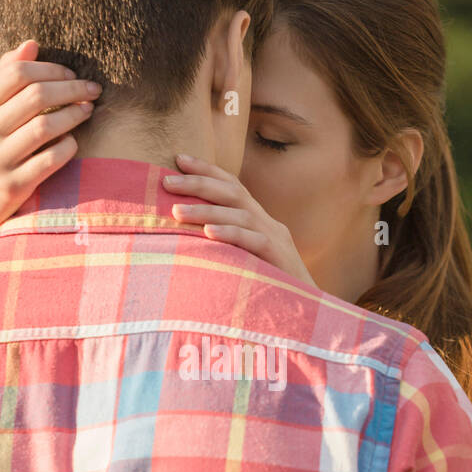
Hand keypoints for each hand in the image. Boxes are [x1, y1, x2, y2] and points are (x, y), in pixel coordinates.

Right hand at [0, 38, 100, 241]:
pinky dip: (68, 147)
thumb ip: (3, 76)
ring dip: (74, 115)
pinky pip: (51, 160)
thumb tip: (30, 44)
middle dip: (72, 89)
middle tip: (92, 90)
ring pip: (46, 127)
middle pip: (37, 95)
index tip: (72, 74)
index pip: (18, 72)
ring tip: (88, 111)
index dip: (52, 69)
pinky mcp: (14, 186)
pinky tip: (74, 142)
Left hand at [164, 155, 315, 285]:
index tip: (178, 159)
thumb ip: (222, 244)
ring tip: (176, 212)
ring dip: (205, 211)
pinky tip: (208, 233)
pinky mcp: (279, 258)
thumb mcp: (242, 259)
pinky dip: (230, 234)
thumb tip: (184, 234)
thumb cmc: (266, 288)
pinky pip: (253, 241)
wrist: (305, 311)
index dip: (207, 170)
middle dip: (199, 184)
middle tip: (166, 182)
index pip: (232, 186)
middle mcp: (267, 223)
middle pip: (233, 193)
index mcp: (258, 220)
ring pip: (240, 215)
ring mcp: (275, 239)